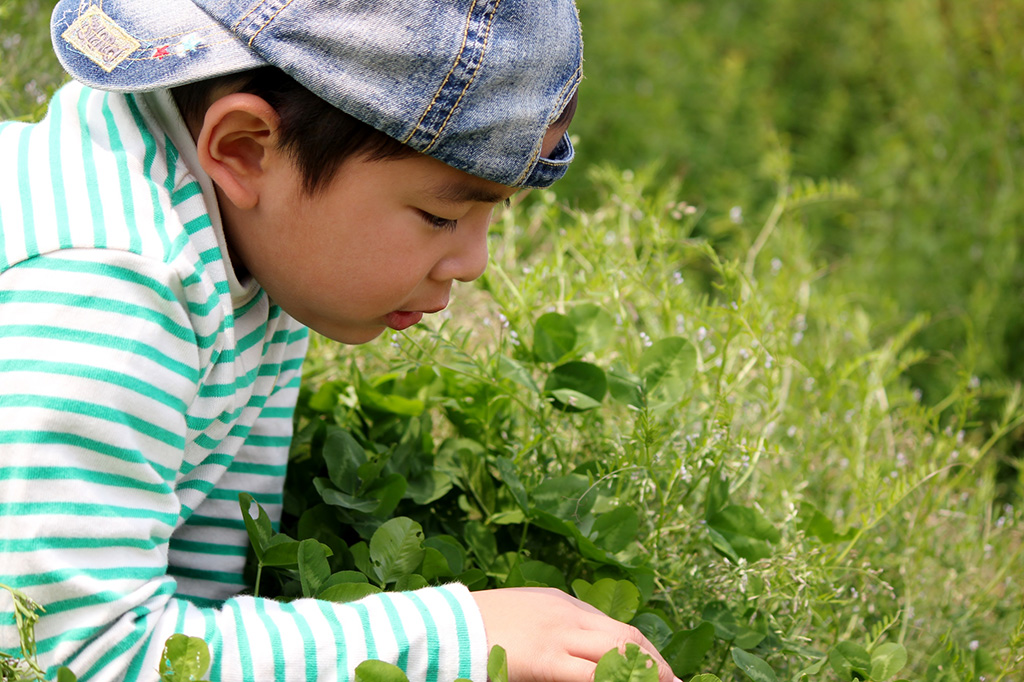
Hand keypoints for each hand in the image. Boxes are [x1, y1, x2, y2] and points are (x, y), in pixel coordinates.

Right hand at [472, 587, 678, 681]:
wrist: (441, 626)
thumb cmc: (475, 631)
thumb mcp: (522, 624)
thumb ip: (552, 636)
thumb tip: (577, 661)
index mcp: (562, 604)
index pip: (615, 627)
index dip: (642, 652)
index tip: (658, 671)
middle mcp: (567, 613)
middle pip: (626, 636)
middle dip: (655, 663)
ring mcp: (557, 633)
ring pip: (619, 650)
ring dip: (647, 672)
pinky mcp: (544, 658)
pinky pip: (591, 674)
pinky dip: (617, 679)